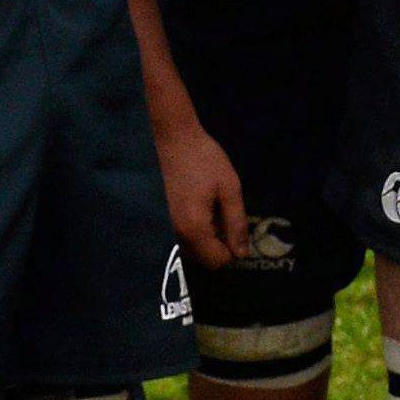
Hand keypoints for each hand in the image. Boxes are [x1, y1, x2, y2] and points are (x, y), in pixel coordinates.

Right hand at [155, 109, 249, 273]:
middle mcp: (173, 235)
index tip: (234, 226)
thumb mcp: (229, 188)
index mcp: (193, 229)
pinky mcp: (157, 219)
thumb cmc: (203, 159)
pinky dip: (191, 229)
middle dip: (217, 243)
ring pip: (190, 249)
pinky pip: (179, 236)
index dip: (231, 249)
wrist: (170, 137)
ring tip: (209, 207)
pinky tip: (195, 205)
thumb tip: (242, 253)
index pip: (217, 261)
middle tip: (222, 213)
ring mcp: (162, 228)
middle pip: (202, 258)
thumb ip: (236, 223)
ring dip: (204, 236)